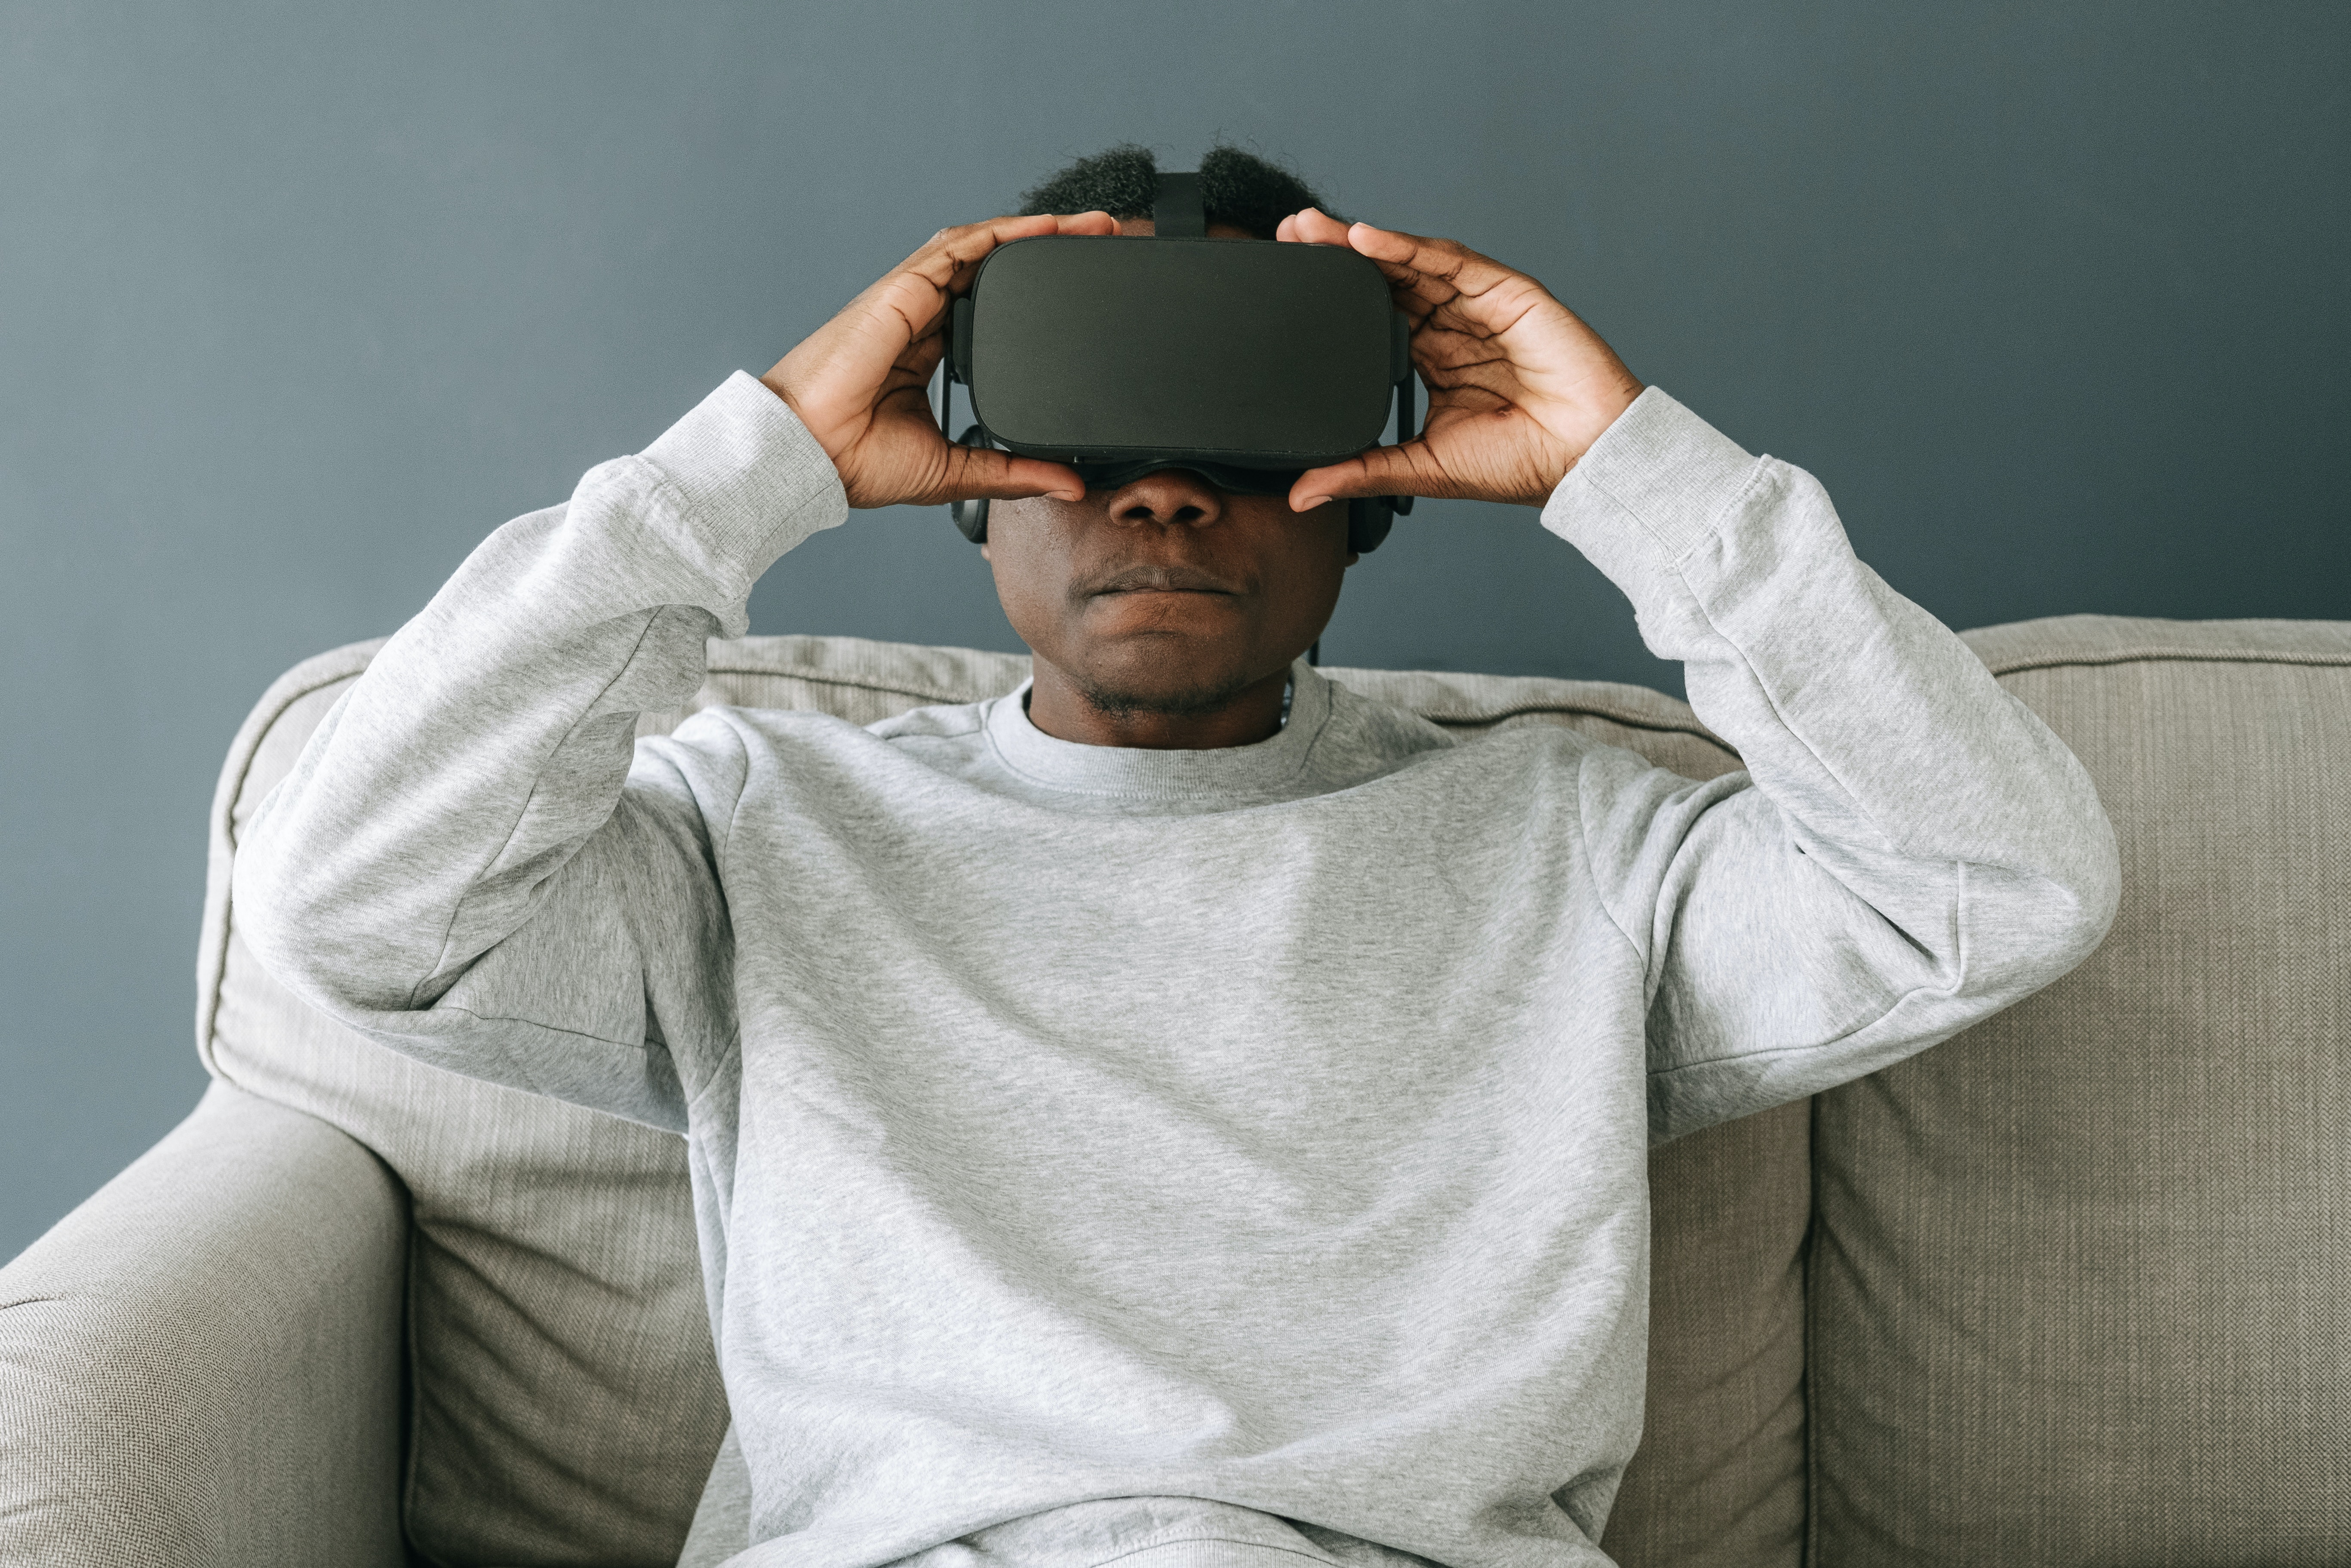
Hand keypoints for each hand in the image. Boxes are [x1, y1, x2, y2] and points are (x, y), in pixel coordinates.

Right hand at [761, 212, 1119, 508]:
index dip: (1035, 295)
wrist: (810, 456)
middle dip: (1046, 250)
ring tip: (1088, 225)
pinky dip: (1003, 233)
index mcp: (928, 355)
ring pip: (981, 248)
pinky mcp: (902, 291)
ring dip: (1035, 230)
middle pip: (993, 269)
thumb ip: (1014, 472)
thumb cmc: (858, 463)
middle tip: (1102, 240)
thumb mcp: (956, 470)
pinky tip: (1044, 226)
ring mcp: (911, 300)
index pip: (991, 310)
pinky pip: (959, 248)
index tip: (1083, 296)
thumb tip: (1069, 483)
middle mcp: (921, 320)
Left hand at [1272, 210, 1644, 509]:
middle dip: (1336, 257)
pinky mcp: (1506, 293)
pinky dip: (1407, 248)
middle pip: (1385, 281)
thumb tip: (1298, 497)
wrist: (1583, 461)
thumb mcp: (1420, 468)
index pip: (1372, 319)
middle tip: (1288, 236)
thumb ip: (1360, 473)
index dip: (1331, 300)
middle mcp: (1452, 328)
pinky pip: (1449, 263)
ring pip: (1410, 264)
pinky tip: (1367, 238)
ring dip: (1360, 244)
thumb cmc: (1519, 464)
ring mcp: (1478, 307)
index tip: (1285, 285)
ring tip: (1312, 229)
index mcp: (1432, 361)